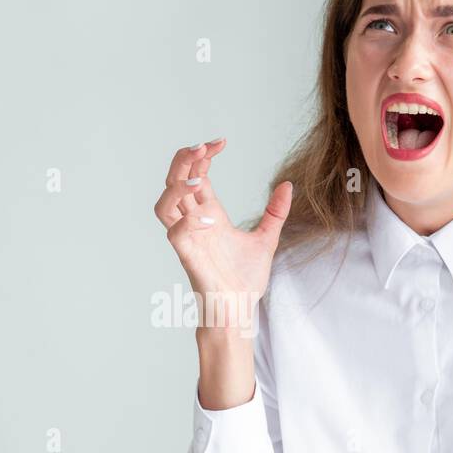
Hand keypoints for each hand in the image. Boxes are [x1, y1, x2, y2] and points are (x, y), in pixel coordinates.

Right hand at [154, 138, 292, 331]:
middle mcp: (195, 222)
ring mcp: (189, 239)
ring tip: (197, 180)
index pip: (196, 175)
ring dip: (176, 187)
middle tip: (203, 147)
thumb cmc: (245, 279)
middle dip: (184, 160)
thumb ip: (275, 213)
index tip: (221, 142)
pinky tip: (210, 217)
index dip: (203, 156)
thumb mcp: (266, 239)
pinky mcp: (188, 256)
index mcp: (209, 214)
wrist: (240, 310)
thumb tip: (288, 185)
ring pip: (163, 205)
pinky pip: (175, 232)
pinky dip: (188, 220)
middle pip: (174, 181)